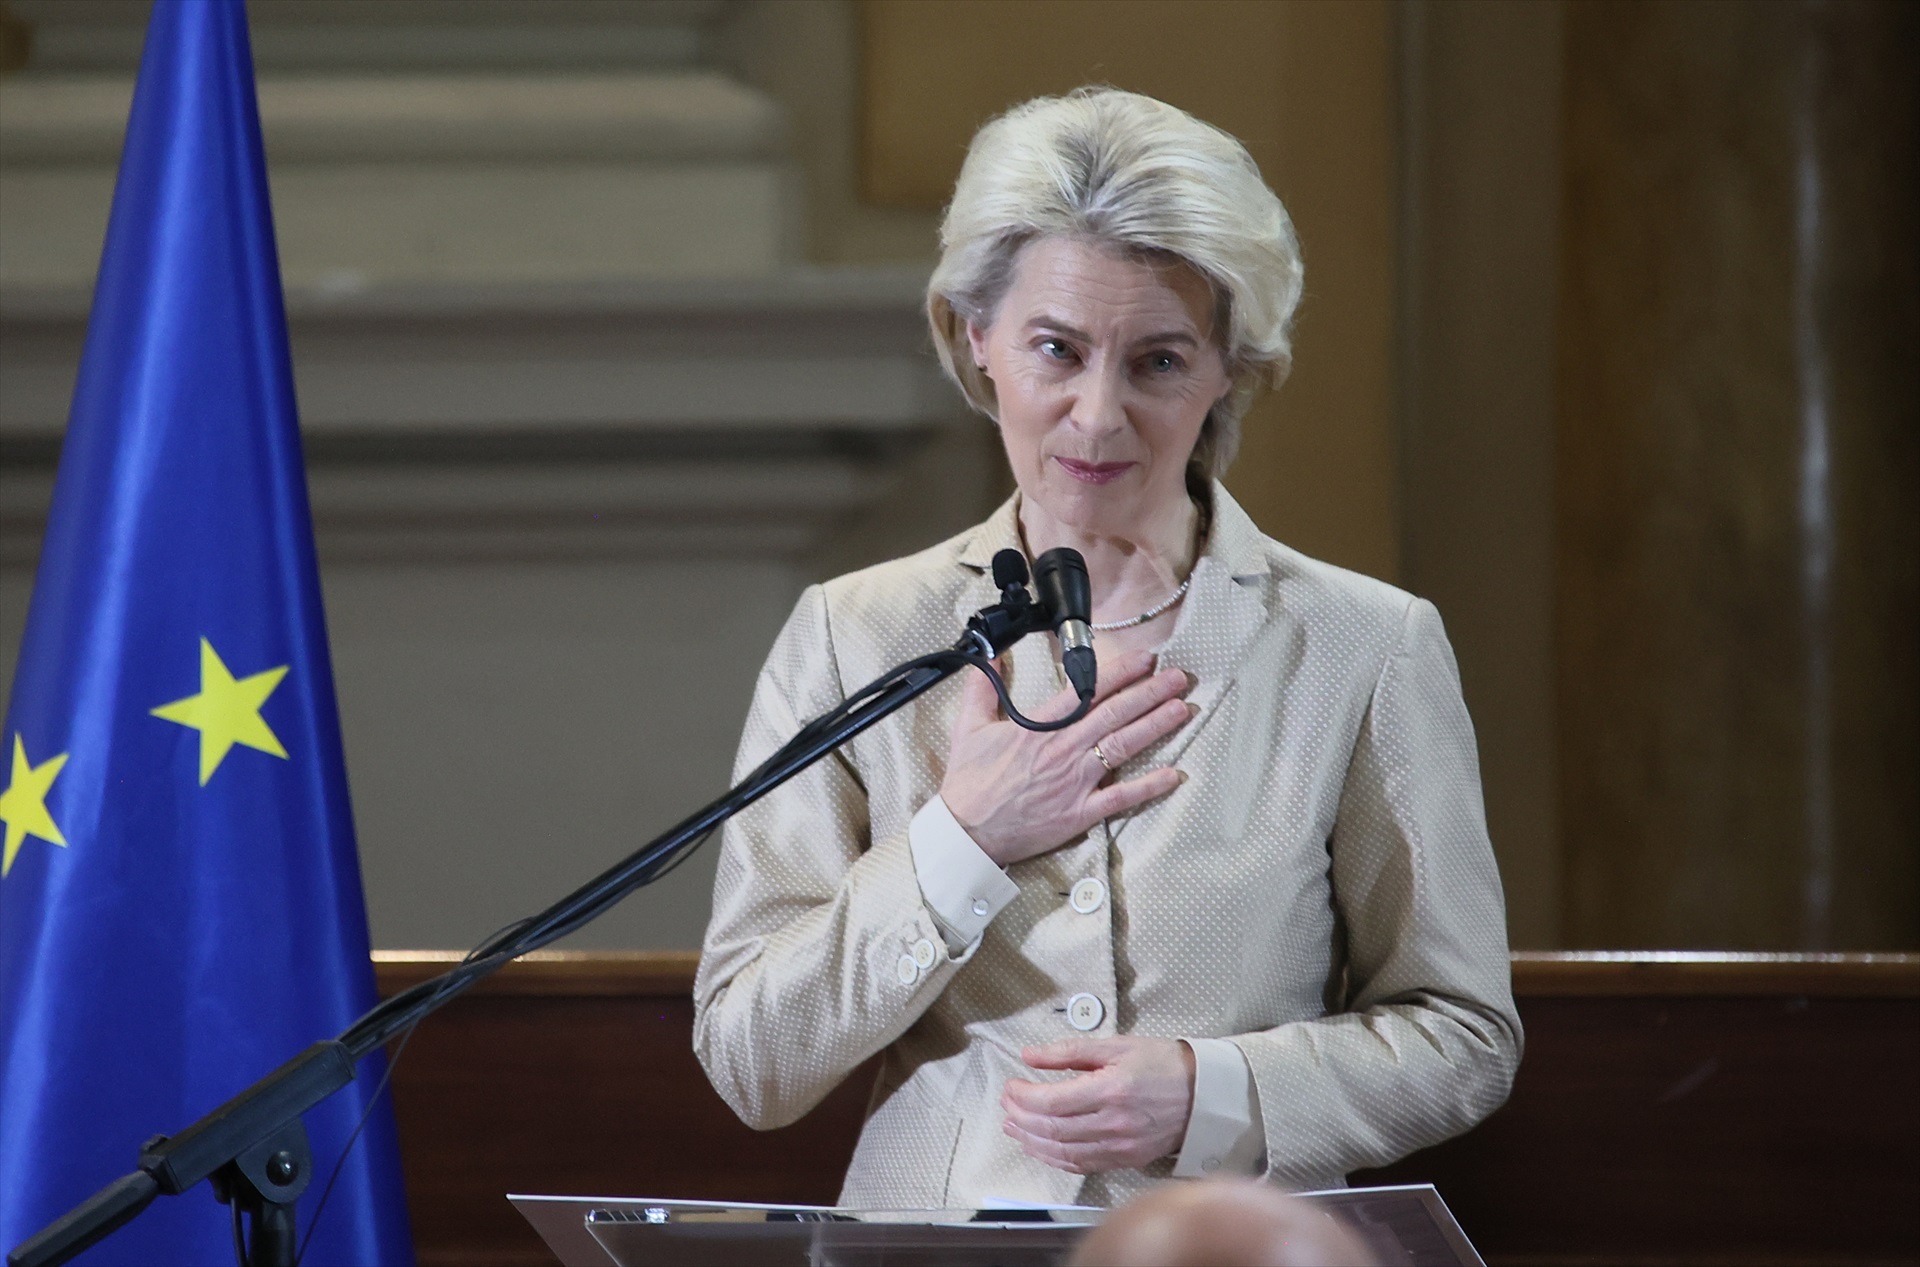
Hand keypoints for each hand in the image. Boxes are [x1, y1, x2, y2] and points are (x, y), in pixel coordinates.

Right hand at [939, 649, 1194, 867]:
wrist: (966, 832)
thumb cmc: (969, 782)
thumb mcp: (969, 727)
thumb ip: (983, 687)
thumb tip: (991, 656)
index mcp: (1038, 726)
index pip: (1086, 691)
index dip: (1120, 672)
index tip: (1145, 659)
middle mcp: (1062, 749)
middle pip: (1114, 714)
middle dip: (1150, 692)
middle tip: (1179, 677)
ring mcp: (1074, 782)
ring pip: (1122, 746)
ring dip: (1155, 726)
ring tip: (1182, 709)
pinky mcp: (1079, 812)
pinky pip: (1120, 797)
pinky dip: (1148, 786)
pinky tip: (1172, 774)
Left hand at [1001, 1036, 1196, 1173]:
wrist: (1204, 1094)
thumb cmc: (1162, 1064)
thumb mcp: (1117, 1046)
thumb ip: (1071, 1051)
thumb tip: (1030, 1055)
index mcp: (1112, 1089)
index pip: (1053, 1100)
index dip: (1024, 1096)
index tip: (1010, 1086)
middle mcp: (1114, 1122)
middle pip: (1053, 1128)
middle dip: (1022, 1118)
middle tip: (1007, 1104)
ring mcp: (1121, 1146)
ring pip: (1063, 1152)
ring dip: (1032, 1141)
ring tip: (1014, 1128)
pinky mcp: (1125, 1160)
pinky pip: (1082, 1164)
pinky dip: (1055, 1158)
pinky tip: (1040, 1148)